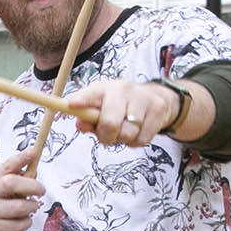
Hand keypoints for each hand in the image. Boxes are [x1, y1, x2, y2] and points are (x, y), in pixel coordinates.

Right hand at [0, 155, 43, 230]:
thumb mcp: (1, 188)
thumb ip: (18, 178)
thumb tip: (35, 169)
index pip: (7, 165)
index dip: (21, 158)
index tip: (34, 151)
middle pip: (12, 183)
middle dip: (32, 186)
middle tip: (41, 191)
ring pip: (20, 207)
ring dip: (31, 208)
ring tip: (29, 208)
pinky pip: (19, 225)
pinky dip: (26, 223)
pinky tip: (22, 221)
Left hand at [64, 79, 184, 148]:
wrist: (155, 98)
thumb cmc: (119, 105)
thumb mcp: (100, 108)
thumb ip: (87, 118)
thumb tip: (80, 125)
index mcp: (104, 88)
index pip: (91, 93)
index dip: (82, 99)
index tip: (72, 104)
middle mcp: (123, 89)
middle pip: (110, 123)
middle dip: (105, 136)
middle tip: (106, 135)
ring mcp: (142, 98)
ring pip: (127, 134)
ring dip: (122, 139)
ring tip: (124, 130)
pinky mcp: (158, 110)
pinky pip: (141, 139)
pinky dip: (135, 142)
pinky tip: (136, 130)